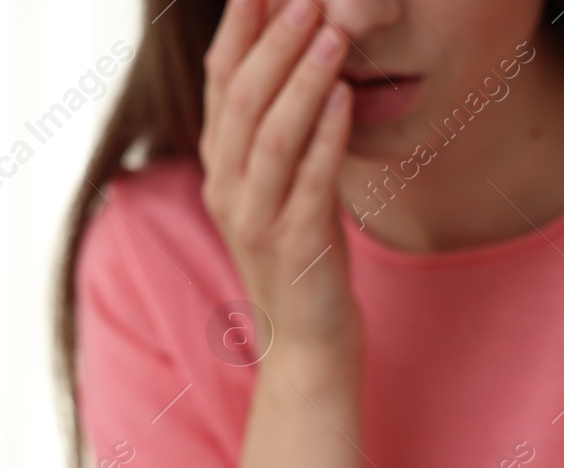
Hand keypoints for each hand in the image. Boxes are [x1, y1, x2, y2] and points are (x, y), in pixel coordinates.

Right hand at [200, 0, 360, 361]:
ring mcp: (255, 220)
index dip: (237, 30)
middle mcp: (226, 188)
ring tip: (330, 34)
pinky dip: (326, 138)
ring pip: (271, 137)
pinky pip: (309, 183)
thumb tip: (297, 58)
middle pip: (242, 101)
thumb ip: (280, 130)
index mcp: (219, 166)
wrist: (308, 341)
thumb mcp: (284, 185)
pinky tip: (344, 99)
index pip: (219, 83)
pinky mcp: (294, 247)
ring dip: (301, 81)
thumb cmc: (304, 255)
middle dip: (272, 42)